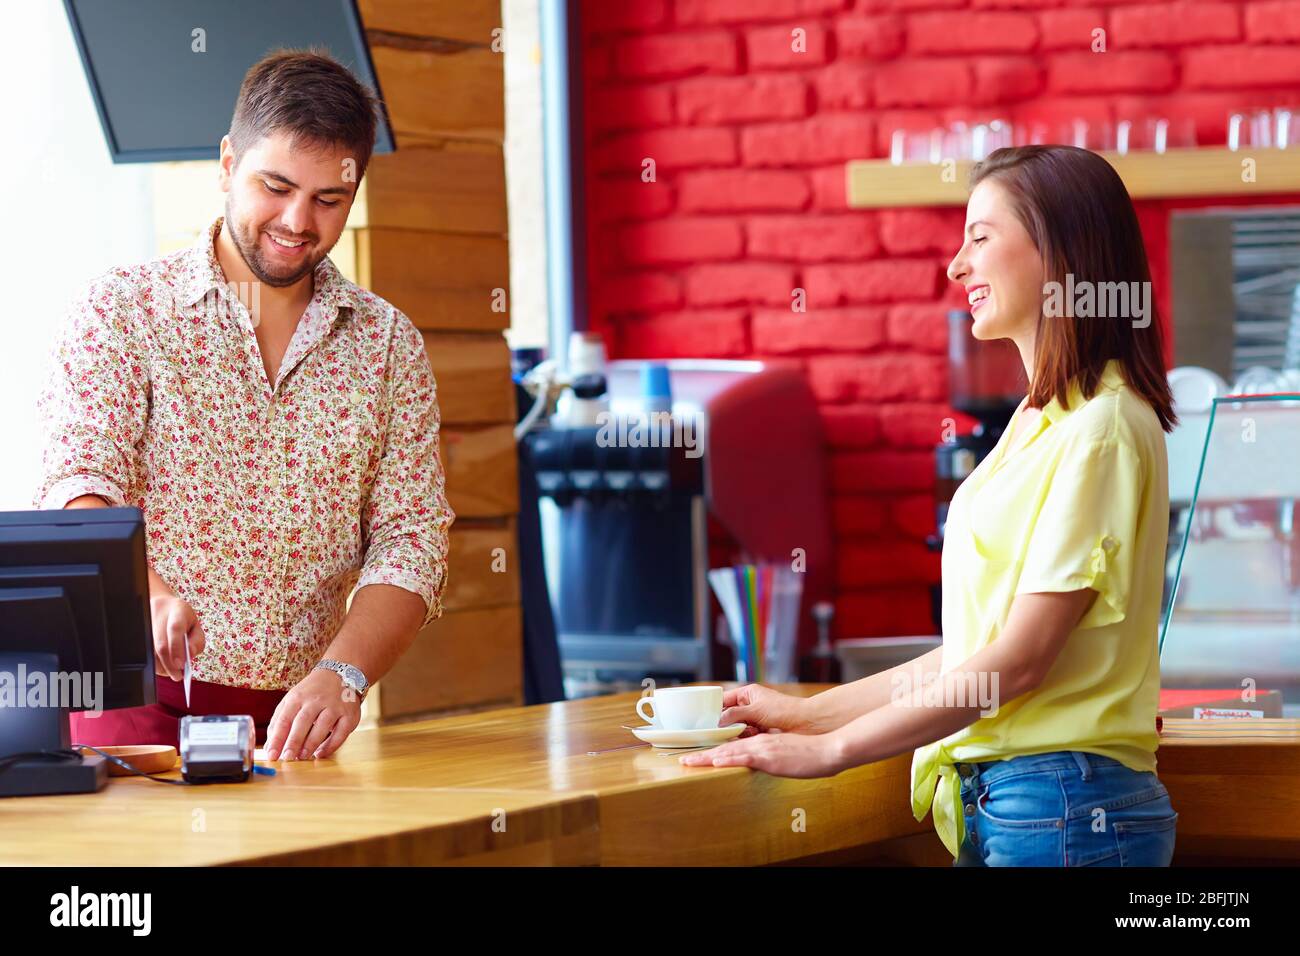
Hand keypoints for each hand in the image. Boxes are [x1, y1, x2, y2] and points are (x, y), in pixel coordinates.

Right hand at [149, 594, 204, 680]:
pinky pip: (145, 654)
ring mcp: (145, 626)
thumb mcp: (195, 624)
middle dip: (169, 664)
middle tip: (177, 676)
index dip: (177, 647)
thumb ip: (197, 640)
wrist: (161, 606)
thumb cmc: (182, 618)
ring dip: (162, 666)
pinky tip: (164, 666)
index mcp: (177, 611)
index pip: (175, 628)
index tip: (181, 664)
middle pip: (160, 644)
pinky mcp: (138, 636)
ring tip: (172, 673)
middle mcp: (158, 617)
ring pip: (150, 652)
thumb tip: (191, 655)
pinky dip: (155, 664)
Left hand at [264, 668, 361, 760]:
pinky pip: (341, 732)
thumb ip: (279, 721)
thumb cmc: (312, 692)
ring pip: (323, 726)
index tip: (272, 755)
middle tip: (287, 757)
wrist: (340, 674)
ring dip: (311, 743)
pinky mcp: (349, 715)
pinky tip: (320, 753)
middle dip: (294, 741)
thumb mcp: (292, 700)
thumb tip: (270, 747)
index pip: (284, 720)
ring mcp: (334, 706)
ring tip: (302, 757)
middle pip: (303, 721)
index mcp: (297, 697)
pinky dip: (331, 745)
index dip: (277, 739)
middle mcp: (316, 700)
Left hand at [677, 731, 845, 777]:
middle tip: (683, 760)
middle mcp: (758, 743)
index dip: (713, 752)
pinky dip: (730, 759)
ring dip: (708, 757)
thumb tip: (760, 763)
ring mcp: (763, 749)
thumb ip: (770, 757)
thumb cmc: (810, 754)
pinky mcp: (770, 757)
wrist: (827, 749)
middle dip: (703, 755)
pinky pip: (745, 757)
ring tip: (689, 761)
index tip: (697, 757)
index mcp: (761, 743)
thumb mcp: (784, 754)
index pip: (732, 747)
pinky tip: (717, 761)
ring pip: (729, 752)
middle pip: (725, 748)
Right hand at [721, 684, 816, 737]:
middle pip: (729, 714)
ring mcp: (755, 718)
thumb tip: (718, 721)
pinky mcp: (760, 731)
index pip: (724, 699)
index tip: (704, 718)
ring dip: (735, 731)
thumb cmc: (783, 710)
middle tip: (716, 730)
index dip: (714, 707)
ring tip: (737, 733)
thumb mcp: (755, 710)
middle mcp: (749, 705)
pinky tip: (747, 738)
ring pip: (736, 726)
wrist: (806, 723)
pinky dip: (744, 737)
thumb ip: (734, 714)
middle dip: (725, 723)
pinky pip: (745, 735)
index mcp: (748, 693)